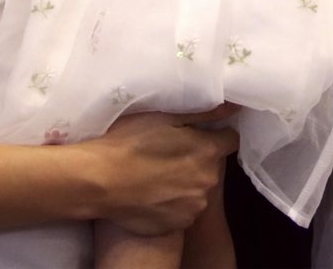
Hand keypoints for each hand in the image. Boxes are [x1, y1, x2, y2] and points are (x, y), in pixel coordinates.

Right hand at [87, 106, 238, 235]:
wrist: (99, 182)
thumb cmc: (128, 142)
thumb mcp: (165, 118)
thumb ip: (205, 113)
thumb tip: (234, 106)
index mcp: (208, 152)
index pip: (230, 140)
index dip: (214, 135)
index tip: (195, 135)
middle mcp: (208, 183)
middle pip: (212, 167)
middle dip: (198, 160)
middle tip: (169, 153)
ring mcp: (193, 207)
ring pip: (198, 190)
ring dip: (186, 184)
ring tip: (157, 176)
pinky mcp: (178, 225)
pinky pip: (183, 211)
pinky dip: (173, 204)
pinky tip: (152, 194)